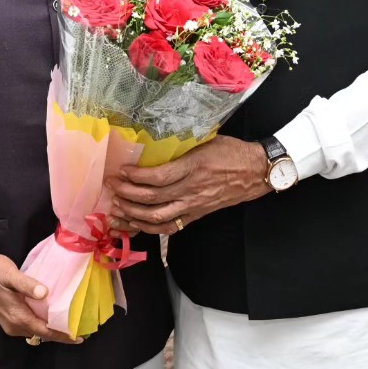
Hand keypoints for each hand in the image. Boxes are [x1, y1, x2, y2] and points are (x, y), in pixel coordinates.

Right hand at [0, 246, 79, 344]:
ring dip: (52, 331)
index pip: (45, 331)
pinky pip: (30, 326)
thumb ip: (28, 285)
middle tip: (80, 331)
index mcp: (18, 317)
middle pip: (42, 334)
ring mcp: (11, 324)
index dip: (63, 335)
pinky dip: (43, 326)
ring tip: (69, 325)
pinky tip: (52, 318)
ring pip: (36, 332)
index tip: (79, 337)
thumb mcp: (11, 275)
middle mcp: (14, 325)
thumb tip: (45, 293)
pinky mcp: (9, 319)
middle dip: (60, 335)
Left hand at [108, 136, 270, 234]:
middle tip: (111, 187)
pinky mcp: (196, 215)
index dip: (135, 176)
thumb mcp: (207, 140)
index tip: (120, 170)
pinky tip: (134, 224)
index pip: (157, 177)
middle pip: (152, 198)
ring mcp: (193, 206)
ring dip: (133, 214)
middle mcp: (191, 189)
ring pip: (157, 217)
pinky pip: (168, 227)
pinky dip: (148, 228)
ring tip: (116, 208)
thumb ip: (183, 145)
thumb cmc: (232, 152)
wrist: (256, 172)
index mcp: (193, 167)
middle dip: (126, 194)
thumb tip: (156, 141)